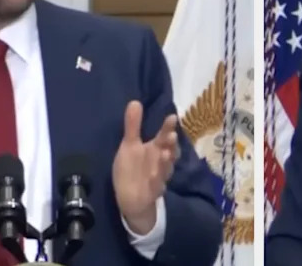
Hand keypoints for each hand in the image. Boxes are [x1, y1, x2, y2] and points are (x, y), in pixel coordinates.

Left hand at [112, 100, 179, 234]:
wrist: (131, 198)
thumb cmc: (132, 169)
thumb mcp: (129, 146)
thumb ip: (133, 125)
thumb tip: (135, 101)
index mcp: (155, 149)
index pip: (164, 136)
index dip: (168, 128)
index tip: (172, 117)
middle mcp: (160, 161)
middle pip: (169, 151)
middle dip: (171, 145)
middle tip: (171, 136)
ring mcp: (158, 176)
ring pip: (165, 168)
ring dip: (166, 162)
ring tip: (165, 153)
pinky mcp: (153, 192)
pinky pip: (157, 186)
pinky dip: (157, 182)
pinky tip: (155, 176)